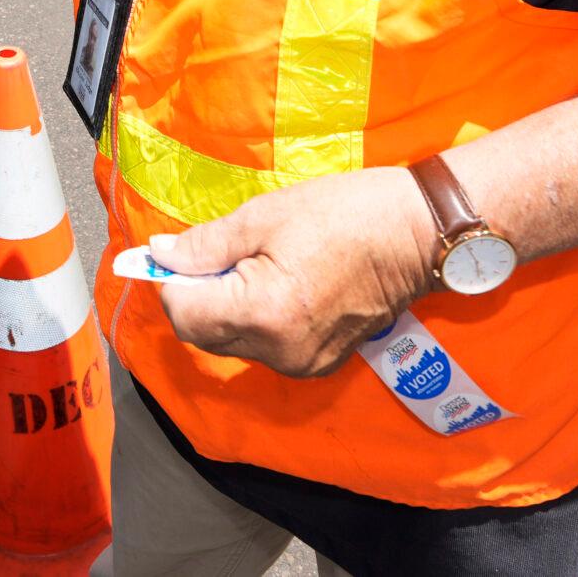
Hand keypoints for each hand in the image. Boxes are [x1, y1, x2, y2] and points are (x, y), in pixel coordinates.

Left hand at [152, 168, 441, 377]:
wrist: (417, 235)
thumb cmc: (344, 214)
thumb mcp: (265, 216)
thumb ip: (205, 244)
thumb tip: (159, 256)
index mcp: (263, 313)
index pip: (183, 314)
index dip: (172, 281)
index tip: (175, 254)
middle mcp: (280, 351)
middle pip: (204, 334)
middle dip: (199, 295)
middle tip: (223, 252)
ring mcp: (302, 363)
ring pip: (234, 342)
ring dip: (228, 307)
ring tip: (258, 264)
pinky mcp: (319, 364)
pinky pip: (265, 347)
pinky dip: (257, 320)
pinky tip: (281, 284)